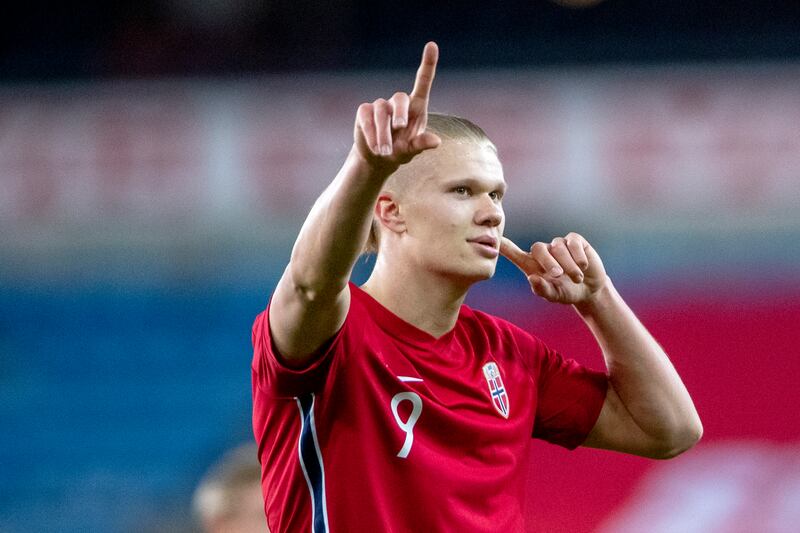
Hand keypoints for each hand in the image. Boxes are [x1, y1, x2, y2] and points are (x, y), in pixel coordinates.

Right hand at [352, 41, 441, 170]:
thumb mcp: (412, 150)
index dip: (428, 63)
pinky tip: (374, 147)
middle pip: (399, 99)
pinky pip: (367, 118)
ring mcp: (380, 106)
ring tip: (384, 151)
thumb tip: (436, 141)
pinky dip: (371, 134)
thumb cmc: (401, 151)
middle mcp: (398, 103)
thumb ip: (421, 144)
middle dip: (400, 114)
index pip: (423, 82)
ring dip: (383, 133)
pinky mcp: (364, 112)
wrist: (378, 159)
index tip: (432, 45)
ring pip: (380, 112)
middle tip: (400, 128)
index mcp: (416, 107)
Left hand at [501, 233, 607, 304]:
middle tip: (559, 276)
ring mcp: (559, 244)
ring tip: (577, 278)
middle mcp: (543, 252)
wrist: (590, 289)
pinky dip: (578, 257)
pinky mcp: (574, 240)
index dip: (505, 247)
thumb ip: (542, 289)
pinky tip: (583, 266)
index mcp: (532, 265)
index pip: (514, 253)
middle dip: (548, 263)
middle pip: (538, 249)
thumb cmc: (567, 291)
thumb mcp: (554, 295)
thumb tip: (532, 278)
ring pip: (559, 248)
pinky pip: (573, 243)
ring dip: (569, 265)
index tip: (495, 241)